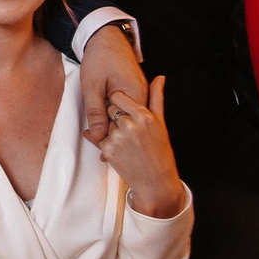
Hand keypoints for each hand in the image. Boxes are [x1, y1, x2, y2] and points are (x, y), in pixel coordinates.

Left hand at [80, 25, 146, 145]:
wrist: (106, 37)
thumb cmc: (99, 59)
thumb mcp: (92, 87)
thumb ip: (95, 112)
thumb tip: (97, 137)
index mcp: (136, 95)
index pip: (125, 125)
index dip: (111, 136)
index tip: (98, 145)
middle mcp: (143, 96)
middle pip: (128, 123)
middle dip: (112, 134)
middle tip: (97, 144)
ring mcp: (141, 93)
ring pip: (127, 118)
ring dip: (113, 126)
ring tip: (99, 136)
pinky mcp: (136, 91)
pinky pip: (127, 111)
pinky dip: (116, 117)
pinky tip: (104, 122)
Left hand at [98, 78, 186, 218]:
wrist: (156, 181)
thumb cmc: (160, 150)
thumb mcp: (159, 122)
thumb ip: (156, 97)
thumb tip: (160, 77)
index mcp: (144, 116)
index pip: (117, 97)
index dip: (118, 102)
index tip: (122, 107)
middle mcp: (130, 126)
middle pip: (109, 110)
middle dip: (114, 117)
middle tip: (127, 129)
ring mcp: (118, 138)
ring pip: (104, 124)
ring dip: (110, 130)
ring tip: (127, 143)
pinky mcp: (108, 150)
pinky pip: (98, 138)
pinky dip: (104, 142)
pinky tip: (119, 150)